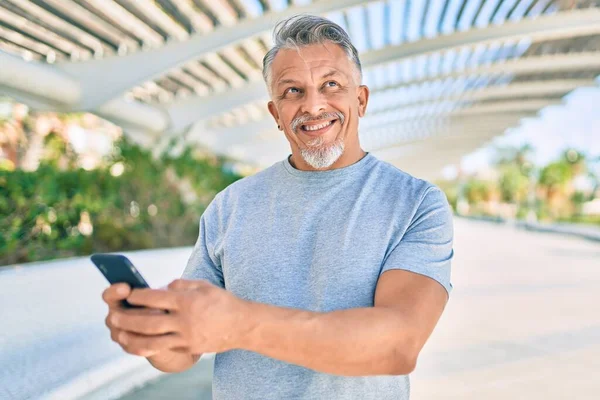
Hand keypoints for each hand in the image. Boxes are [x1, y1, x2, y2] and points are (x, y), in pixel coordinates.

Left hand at [105, 279, 250, 356]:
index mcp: (187, 301)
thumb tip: (162, 289)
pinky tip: (136, 343)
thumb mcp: (204, 286)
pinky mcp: (188, 348)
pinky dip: (148, 346)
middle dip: (128, 320)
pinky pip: (164, 348)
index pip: (156, 298)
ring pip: (152, 340)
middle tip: (114, 317)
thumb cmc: (222, 301)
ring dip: (132, 338)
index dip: (138, 296)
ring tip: (119, 334)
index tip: (127, 293)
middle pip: (149, 322)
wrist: (242, 325)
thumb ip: (181, 285)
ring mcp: (186, 337)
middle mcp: (185, 320)